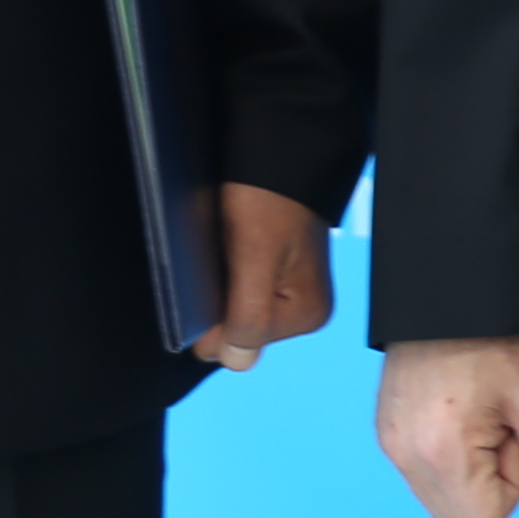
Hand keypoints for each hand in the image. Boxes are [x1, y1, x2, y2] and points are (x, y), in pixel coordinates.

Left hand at [192, 184, 331, 371]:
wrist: (278, 155)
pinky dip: (225, 276)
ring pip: (231, 311)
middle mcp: (303, 311)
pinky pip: (237, 292)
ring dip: (219, 287)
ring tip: (227, 250)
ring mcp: (290, 294)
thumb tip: (237, 362)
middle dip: (218, 302)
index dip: (212, 320)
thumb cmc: (269, 197)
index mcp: (306, 315)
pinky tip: (229, 250)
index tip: (215, 278)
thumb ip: (248, 314)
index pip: (236, 347)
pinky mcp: (276, 276)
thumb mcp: (254, 256)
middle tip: (224, 259)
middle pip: (235, 330)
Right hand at [377, 334, 518, 517]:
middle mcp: (406, 457)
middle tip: (498, 429)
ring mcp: (391, 445)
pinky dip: (447, 457)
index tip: (513, 444)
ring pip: (440, 497)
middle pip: (457, 516)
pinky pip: (423, 472)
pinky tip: (460, 415)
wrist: (451, 296)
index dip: (510, 491)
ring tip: (478, 419)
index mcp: (442, 453)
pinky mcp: (388, 433)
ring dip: (467, 472)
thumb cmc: (496, 340)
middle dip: (487, 484)